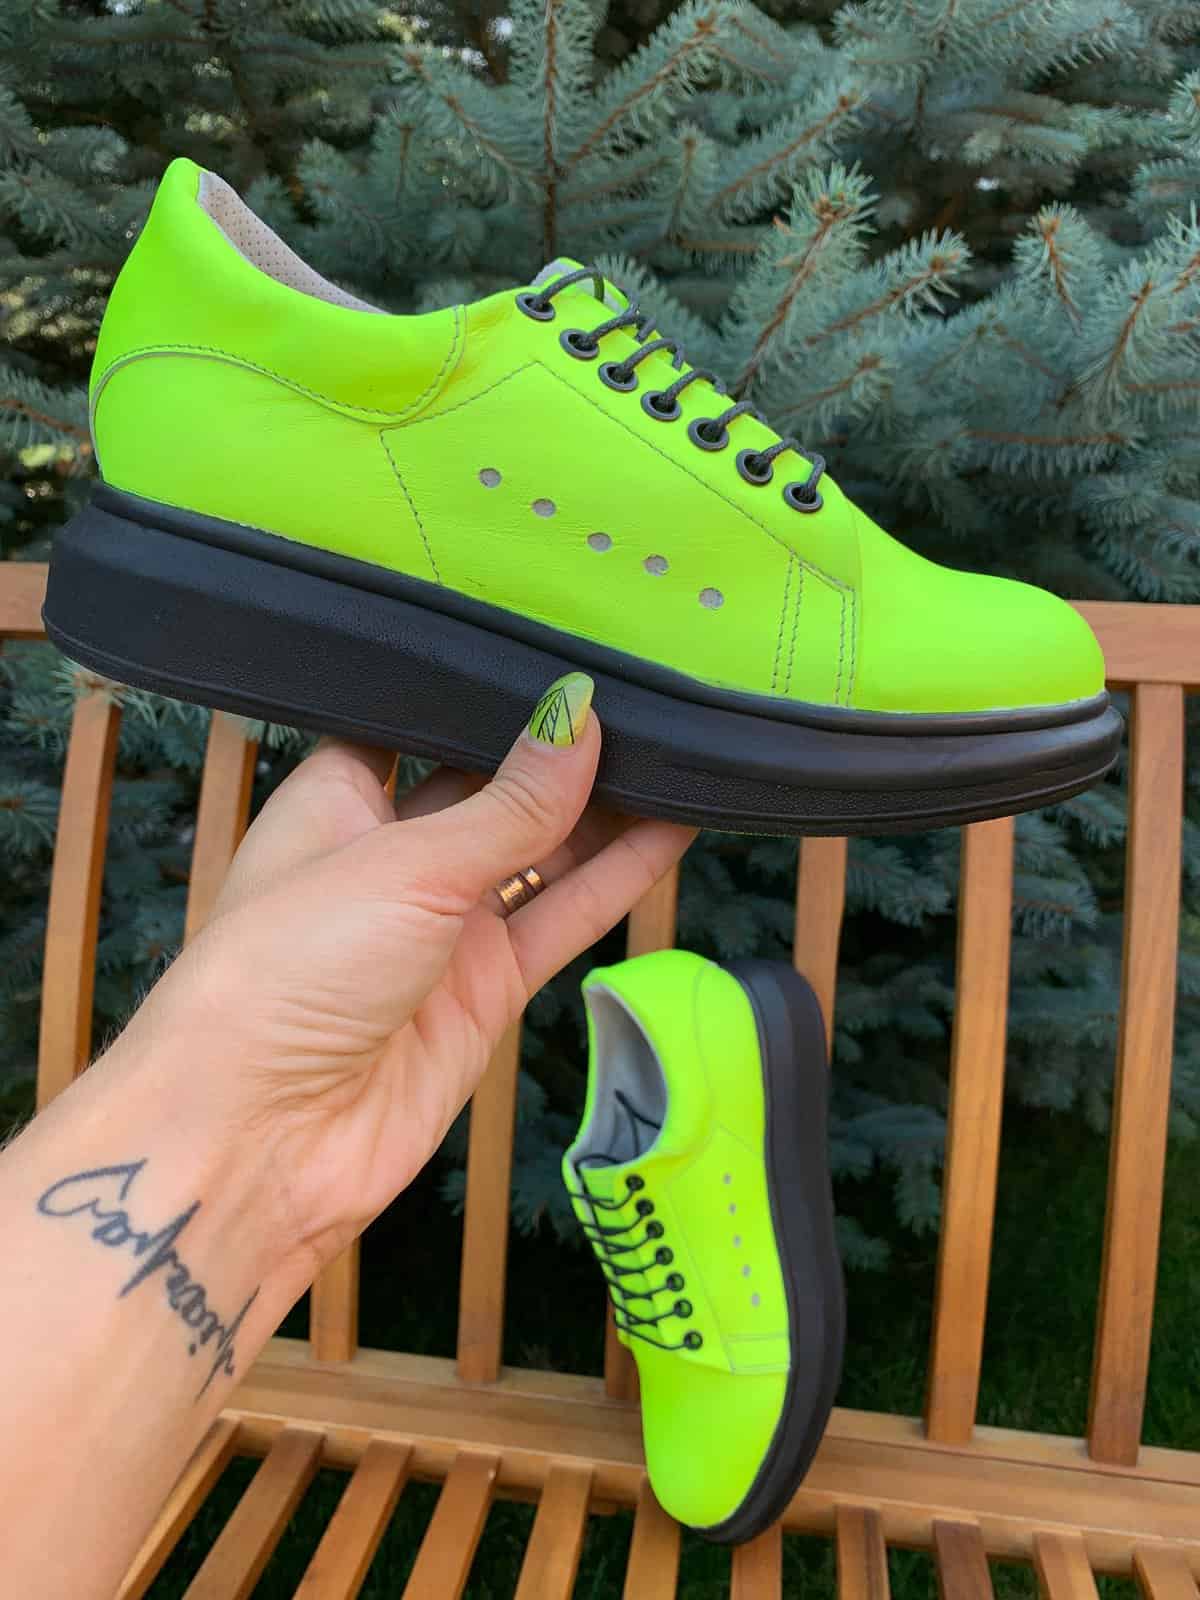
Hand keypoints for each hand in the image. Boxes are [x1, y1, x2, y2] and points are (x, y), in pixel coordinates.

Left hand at [111, 674, 694, 1284]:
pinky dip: (617, 876)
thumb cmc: (292, 971)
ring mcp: (444, 925)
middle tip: (650, 697)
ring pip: (541, 851)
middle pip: (493, 786)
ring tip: (683, 751)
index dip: (489, 695)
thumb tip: (581, 714)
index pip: (423, 724)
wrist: (263, 1139)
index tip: (566, 652)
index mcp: (340, 799)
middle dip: (561, 751)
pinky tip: (675, 828)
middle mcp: (393, 855)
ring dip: (605, 811)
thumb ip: (510, 801)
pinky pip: (563, 916)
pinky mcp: (487, 988)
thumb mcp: (408, 864)